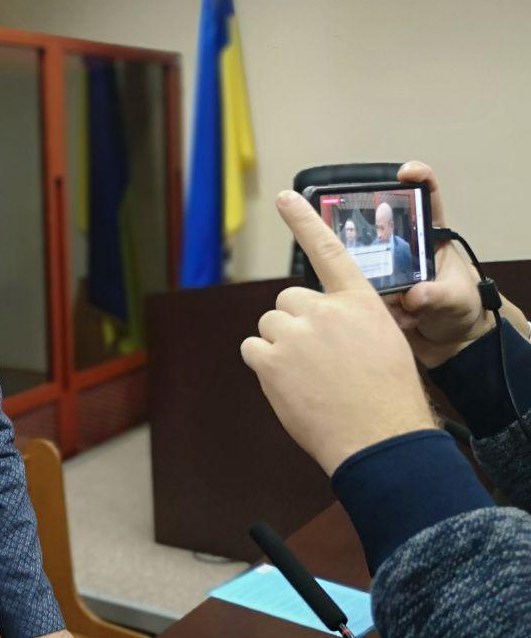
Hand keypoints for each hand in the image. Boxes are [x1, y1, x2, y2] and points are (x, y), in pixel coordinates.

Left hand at [241, 191, 436, 475]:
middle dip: (296, 325)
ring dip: (280, 346)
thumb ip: (348, 322)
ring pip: (269, 326)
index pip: (329, 251)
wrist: (379, 440)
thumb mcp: (384, 343)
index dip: (304, 221)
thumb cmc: (387, 397)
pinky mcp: (270, 360)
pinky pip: (251, 349)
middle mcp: (325, 310)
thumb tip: (318, 322)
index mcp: (359, 302)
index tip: (284, 196)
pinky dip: (264, 366)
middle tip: (319, 359)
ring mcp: (295, 333)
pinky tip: (289, 385)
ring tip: (308, 377)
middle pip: (288, 301)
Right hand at [384, 161, 528, 366]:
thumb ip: (438, 295)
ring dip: (374, 280)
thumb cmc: (462, 311)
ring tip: (401, 304)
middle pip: (381, 225)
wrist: (450, 344)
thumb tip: (416, 294)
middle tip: (369, 242)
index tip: (406, 173)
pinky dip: (372, 303)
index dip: (418, 179)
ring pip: (364, 258)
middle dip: (373, 231)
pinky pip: (358, 287)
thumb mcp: (457, 300)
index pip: (427, 200)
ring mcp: (386, 268)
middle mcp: (404, 248)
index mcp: (431, 238)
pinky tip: (397, 317)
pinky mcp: (371, 289)